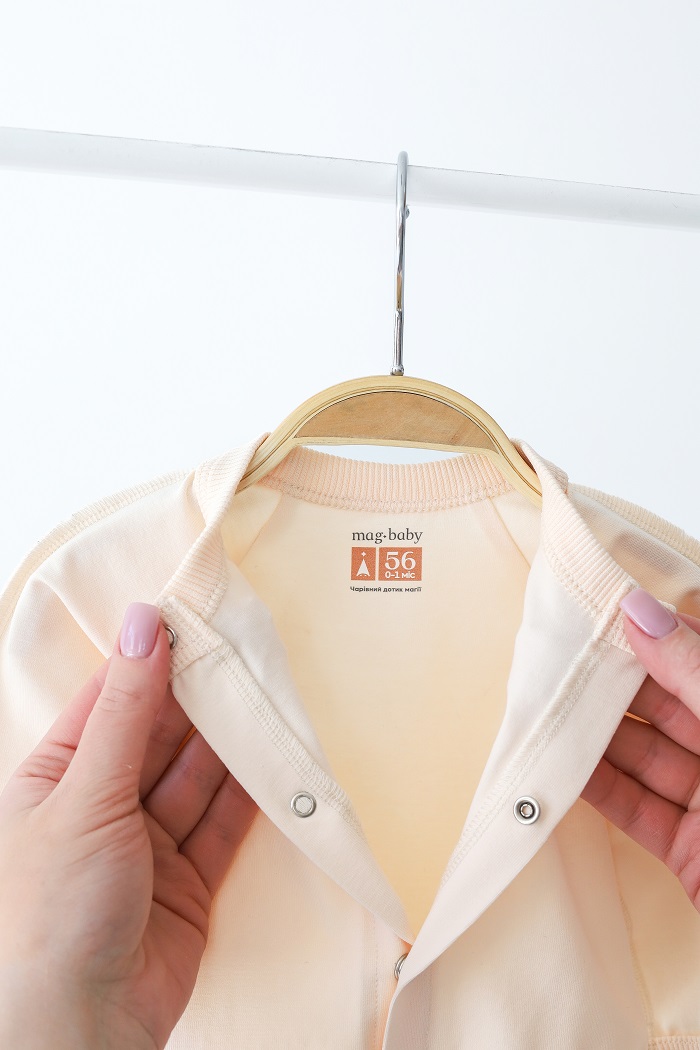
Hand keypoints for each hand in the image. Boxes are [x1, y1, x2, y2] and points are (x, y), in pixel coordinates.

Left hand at [0, 602, 257, 1049]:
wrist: (77, 1031)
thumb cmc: (52, 907)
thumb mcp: (86, 793)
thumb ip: (127, 710)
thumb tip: (144, 621)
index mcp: (54, 778)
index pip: (109, 701)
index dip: (149, 660)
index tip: (191, 618)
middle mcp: (99, 806)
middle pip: (157, 737)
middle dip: (196, 700)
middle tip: (241, 653)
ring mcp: (146, 845)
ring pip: (195, 779)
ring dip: (227, 744)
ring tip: (263, 698)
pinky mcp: (187, 882)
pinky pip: (221, 826)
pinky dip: (247, 796)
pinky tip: (269, 760)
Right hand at [581, 587, 699, 911]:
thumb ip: (695, 674)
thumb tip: (641, 610)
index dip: (661, 631)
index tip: (608, 608)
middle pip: (673, 704)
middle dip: (618, 682)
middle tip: (562, 654)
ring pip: (648, 757)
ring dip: (597, 735)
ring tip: (547, 704)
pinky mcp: (692, 853)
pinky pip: (638, 809)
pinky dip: (598, 789)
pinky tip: (561, 763)